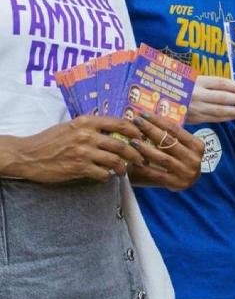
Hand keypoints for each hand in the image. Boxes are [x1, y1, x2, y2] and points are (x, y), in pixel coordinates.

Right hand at [6, 116, 144, 182]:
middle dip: (136, 154)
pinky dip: (107, 176)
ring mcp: (83, 152)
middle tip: (142, 160)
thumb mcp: (72, 125)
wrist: (28, 155)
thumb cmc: (50, 139)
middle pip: (121, 144)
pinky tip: (106, 177)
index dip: (135, 131)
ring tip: (124, 171)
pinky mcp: (78, 167)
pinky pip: (102, 173)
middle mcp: (87, 135)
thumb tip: (116, 129)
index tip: (143, 137)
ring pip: (115, 160)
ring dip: (123, 168)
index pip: (120, 123)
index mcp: (87, 122)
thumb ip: (92, 126)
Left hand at [128, 113, 203, 190]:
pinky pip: (157, 174)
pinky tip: (134, 161)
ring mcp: (185, 172)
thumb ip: (173, 135)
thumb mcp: (184, 145)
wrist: (190, 180)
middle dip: (150, 130)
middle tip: (135, 121)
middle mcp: (194, 158)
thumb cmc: (183, 157)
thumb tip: (150, 118)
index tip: (144, 114)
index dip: (158, 120)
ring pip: (162, 158)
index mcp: (197, 145)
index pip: (175, 129)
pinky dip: (145, 168)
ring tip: (132, 141)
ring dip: (145, 149)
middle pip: (168, 141)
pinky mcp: (176, 184)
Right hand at [187, 75, 234, 123]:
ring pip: (220, 111)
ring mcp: (195, 108)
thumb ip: (216, 83)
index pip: (222, 83)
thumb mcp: (197, 80)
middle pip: (223, 98)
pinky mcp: (194, 119)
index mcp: (198, 81)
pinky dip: (226, 118)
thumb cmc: (185, 88)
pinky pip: (214, 119)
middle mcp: (196, 94)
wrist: (162, 100)